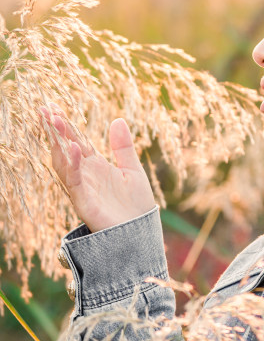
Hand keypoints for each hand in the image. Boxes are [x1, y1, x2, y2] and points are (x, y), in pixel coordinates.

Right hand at [40, 106, 156, 232]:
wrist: (141, 234)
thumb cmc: (136, 206)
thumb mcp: (132, 170)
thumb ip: (122, 147)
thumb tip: (118, 119)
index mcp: (96, 167)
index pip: (75, 141)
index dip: (65, 125)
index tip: (53, 107)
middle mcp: (85, 176)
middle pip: (65, 148)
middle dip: (55, 130)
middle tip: (46, 109)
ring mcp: (83, 189)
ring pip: (64, 163)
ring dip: (59, 142)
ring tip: (55, 121)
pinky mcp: (85, 203)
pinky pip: (75, 181)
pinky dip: (73, 164)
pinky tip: (73, 147)